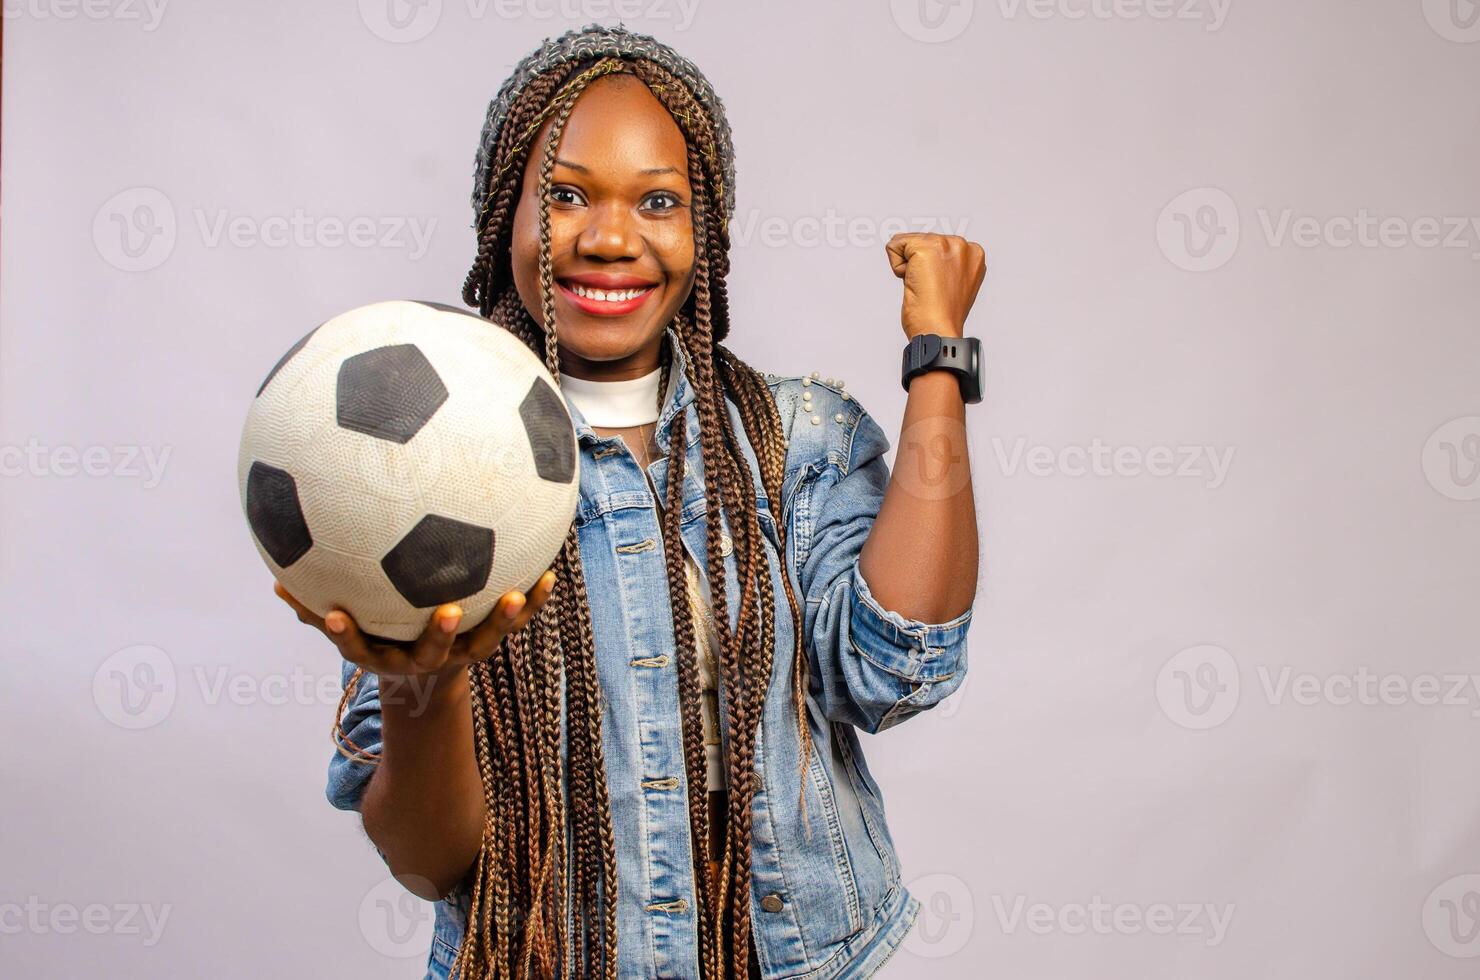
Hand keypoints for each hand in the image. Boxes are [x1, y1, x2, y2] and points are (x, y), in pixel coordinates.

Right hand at [273, 571, 556, 679]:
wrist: (426, 678)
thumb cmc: (379, 636)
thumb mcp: (350, 628)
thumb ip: (313, 607)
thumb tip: (273, 582)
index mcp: (385, 654)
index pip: (361, 649)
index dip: (347, 636)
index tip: (334, 616)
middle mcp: (426, 659)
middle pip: (433, 653)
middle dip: (440, 635)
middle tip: (447, 612)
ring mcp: (462, 653)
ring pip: (485, 641)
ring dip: (502, 620)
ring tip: (514, 595)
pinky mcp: (489, 639)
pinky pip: (516, 622)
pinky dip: (533, 602)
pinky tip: (550, 575)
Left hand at [884, 232, 985, 338]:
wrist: (938, 331)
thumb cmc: (943, 316)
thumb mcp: (953, 284)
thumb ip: (946, 264)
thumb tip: (929, 257)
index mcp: (974, 254)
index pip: (937, 246)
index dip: (930, 269)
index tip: (940, 288)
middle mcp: (963, 245)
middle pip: (921, 241)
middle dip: (918, 266)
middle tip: (931, 289)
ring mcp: (945, 245)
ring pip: (907, 243)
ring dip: (908, 267)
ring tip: (925, 287)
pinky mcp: (926, 248)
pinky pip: (894, 245)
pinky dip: (897, 266)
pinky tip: (914, 283)